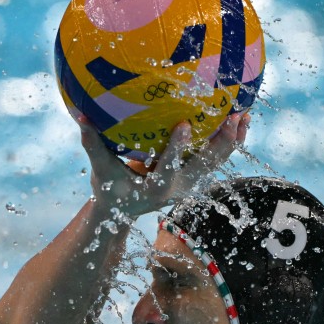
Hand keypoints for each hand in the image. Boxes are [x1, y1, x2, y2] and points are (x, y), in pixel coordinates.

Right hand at [80, 112, 248, 218]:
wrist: (124, 210)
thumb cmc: (110, 189)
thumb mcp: (101, 170)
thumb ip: (93, 145)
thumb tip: (80, 115)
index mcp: (155, 188)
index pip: (168, 167)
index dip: (178, 147)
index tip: (186, 124)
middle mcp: (178, 188)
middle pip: (207, 165)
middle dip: (221, 142)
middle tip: (231, 116)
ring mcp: (190, 184)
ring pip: (217, 162)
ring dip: (232, 140)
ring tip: (243, 114)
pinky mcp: (195, 178)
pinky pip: (217, 158)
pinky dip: (228, 140)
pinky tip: (238, 119)